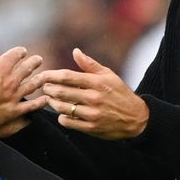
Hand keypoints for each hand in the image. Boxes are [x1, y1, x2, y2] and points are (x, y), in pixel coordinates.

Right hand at [0, 31, 44, 134]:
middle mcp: (9, 82)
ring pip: (31, 86)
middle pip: (26, 69)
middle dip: (33, 63)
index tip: (23, 51)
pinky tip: (45, 99)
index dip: (19, 52)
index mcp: (0, 69)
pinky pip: (31, 106)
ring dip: (39, 80)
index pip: (15, 55)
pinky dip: (40, 102)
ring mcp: (13, 97)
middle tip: (39, 59)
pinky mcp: (14, 112)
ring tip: (44, 77)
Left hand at [19, 48, 149, 138]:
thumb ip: (90, 64)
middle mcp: (94, 97)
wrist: (136, 118)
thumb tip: (75, 51)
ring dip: (52, 103)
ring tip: (50, 99)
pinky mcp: (91, 127)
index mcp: (97, 82)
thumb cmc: (120, 94)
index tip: (43, 75)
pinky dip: (61, 117)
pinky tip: (63, 113)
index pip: (67, 76)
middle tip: (44, 88)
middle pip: (61, 92)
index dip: (51, 75)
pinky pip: (68, 122)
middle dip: (48, 89)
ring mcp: (92, 113)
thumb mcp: (109, 75)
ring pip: (62, 108)